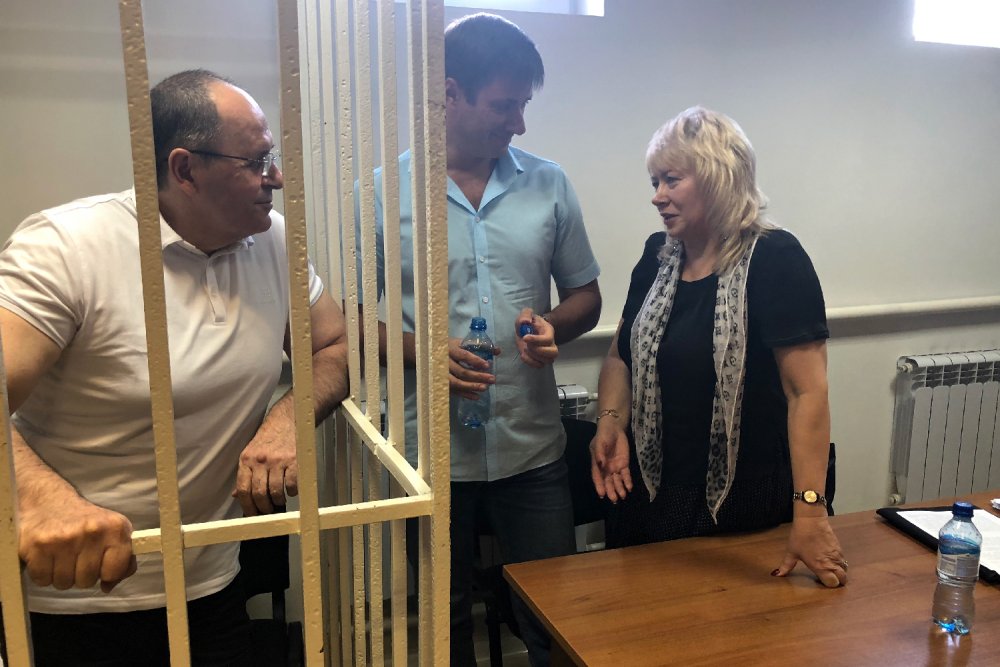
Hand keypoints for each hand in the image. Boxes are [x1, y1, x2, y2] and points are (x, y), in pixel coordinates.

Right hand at [18, 495, 135, 593]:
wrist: (49, 501)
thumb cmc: (85, 522)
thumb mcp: (113, 532)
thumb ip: (122, 560)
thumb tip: (108, 586)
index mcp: (116, 528)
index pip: (115, 571)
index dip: (107, 574)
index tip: (101, 565)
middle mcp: (92, 531)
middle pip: (87, 581)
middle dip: (81, 575)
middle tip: (76, 557)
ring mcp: (64, 538)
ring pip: (64, 583)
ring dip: (61, 575)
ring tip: (61, 555)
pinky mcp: (38, 545)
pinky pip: (43, 580)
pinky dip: (43, 574)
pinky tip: (47, 556)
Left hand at [234, 414, 296, 515]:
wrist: (286, 420)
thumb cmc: (268, 439)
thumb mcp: (250, 453)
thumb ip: (245, 474)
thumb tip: (236, 495)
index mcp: (246, 460)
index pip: (243, 489)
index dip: (247, 506)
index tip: (252, 514)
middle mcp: (260, 461)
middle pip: (259, 493)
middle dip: (263, 508)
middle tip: (268, 511)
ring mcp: (278, 461)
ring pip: (275, 491)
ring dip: (278, 501)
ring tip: (279, 501)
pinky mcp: (294, 460)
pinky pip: (292, 484)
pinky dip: (292, 491)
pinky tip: (291, 490)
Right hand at [448, 336, 497, 399]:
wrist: (431, 353)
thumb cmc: (451, 347)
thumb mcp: (463, 342)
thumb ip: (481, 346)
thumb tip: (497, 351)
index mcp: (450, 349)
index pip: (463, 355)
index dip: (475, 361)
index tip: (487, 365)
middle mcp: (444, 362)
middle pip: (462, 371)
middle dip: (478, 376)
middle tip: (492, 379)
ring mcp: (442, 374)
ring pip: (457, 383)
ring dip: (472, 386)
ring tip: (485, 388)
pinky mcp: (442, 383)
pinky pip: (454, 391)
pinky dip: (465, 394)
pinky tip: (477, 396)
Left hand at [514, 308, 557, 367]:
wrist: (527, 330)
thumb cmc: (528, 322)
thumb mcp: (526, 314)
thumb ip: (526, 315)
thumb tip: (525, 322)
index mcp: (549, 331)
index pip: (548, 339)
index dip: (536, 340)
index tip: (525, 337)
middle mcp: (551, 343)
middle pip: (553, 353)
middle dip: (538, 351)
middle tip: (527, 345)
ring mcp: (546, 353)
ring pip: (548, 361)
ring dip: (534, 357)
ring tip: (525, 349)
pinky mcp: (540, 359)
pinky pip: (540, 366)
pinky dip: (531, 363)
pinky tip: (523, 355)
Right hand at [589, 418, 632, 502]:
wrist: (614, 428)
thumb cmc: (603, 435)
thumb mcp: (600, 443)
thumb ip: (600, 453)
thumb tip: (601, 464)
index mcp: (597, 464)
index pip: (598, 477)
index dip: (599, 486)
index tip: (601, 494)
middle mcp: (606, 468)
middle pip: (608, 481)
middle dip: (610, 491)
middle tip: (614, 500)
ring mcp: (615, 467)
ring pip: (617, 480)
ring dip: (619, 488)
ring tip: (622, 496)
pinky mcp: (624, 464)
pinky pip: (626, 475)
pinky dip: (627, 481)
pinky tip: (629, 488)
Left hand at [772, 515, 847, 587]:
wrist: (811, 521)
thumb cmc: (800, 537)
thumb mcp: (791, 553)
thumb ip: (786, 566)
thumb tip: (777, 575)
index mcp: (820, 567)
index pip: (832, 583)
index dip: (828, 584)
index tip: (820, 580)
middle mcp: (831, 563)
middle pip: (843, 579)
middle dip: (837, 581)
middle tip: (827, 577)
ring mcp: (837, 556)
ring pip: (845, 570)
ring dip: (839, 572)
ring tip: (829, 569)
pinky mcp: (840, 549)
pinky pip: (844, 561)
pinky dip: (840, 564)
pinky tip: (830, 560)